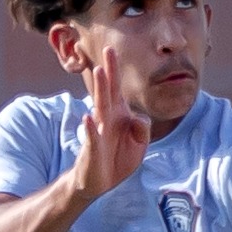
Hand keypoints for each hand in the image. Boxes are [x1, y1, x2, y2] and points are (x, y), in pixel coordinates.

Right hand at [72, 47, 153, 200]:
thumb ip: (142, 128)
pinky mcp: (93, 149)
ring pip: (99, 107)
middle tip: (108, 49)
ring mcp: (98, 132)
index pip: (117, 89)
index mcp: (118, 115)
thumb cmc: (118, 158)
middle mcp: (106, 119)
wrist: (100, 182)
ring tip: (98, 71)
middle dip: (108, 71)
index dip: (115, 70)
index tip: (112, 49)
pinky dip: (90, 127)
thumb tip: (138, 118)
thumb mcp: (139, 144)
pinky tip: (88, 117)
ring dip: (99, 89)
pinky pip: (92, 136)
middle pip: (108, 91)